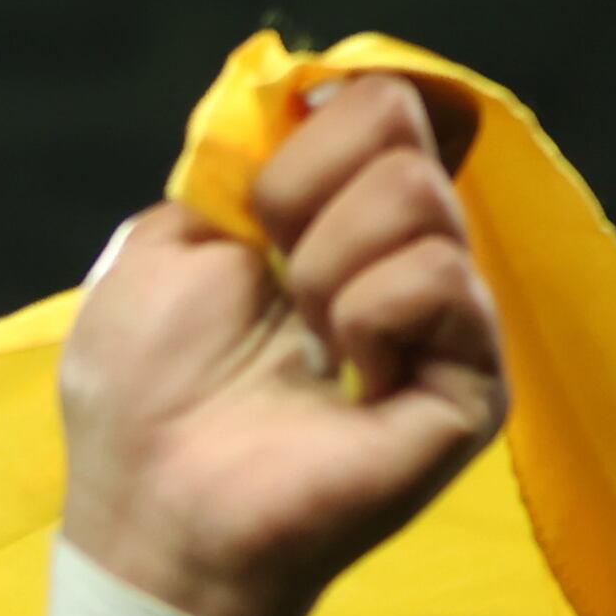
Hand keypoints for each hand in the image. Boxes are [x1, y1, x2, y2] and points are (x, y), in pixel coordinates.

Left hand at [56, 75, 507, 615]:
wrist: (156, 512)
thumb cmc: (142, 398)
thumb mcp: (159, 248)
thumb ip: (228, 171)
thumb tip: (296, 103)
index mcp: (331, 221)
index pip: (376, 105)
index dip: (301, 149)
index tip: (253, 224)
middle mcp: (399, 257)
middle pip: (403, 132)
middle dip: (305, 202)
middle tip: (276, 295)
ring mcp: (444, 319)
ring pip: (419, 197)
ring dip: (327, 269)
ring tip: (305, 347)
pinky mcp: (473, 381)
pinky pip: (441, 280)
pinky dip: (369, 315)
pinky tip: (346, 378)